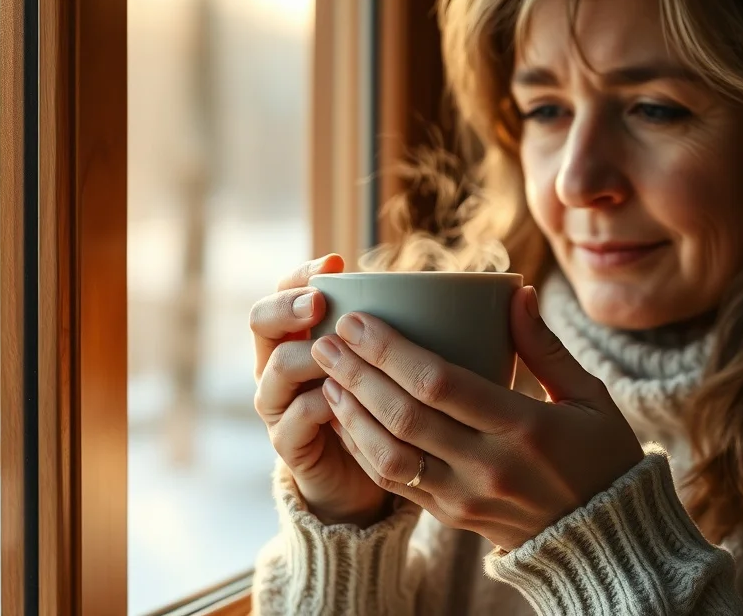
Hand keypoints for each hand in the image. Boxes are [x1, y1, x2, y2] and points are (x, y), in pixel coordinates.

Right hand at [250, 254, 389, 526]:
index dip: (303, 273)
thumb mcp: (394, 362)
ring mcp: (279, 403)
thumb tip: (481, 288)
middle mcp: (279, 363)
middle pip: (261, 320)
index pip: (286, 288)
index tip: (335, 263)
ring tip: (336, 350)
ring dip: (308, 355)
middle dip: (288, 306)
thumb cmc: (384, 408)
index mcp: (300, 333)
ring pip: (278, 367)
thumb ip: (407, 327)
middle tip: (318, 304)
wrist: (364, 479)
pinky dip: (321, 405)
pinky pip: (296, 417)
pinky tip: (345, 398)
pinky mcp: (289, 442)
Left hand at [309, 285, 644, 549]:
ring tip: (328, 377)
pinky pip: (395, 484)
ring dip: (352, 414)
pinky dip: (364, 449)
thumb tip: (515, 292)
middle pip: (404, 416)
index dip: (389, 350)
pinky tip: (346, 418)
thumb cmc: (602, 457)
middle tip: (325, 340)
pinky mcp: (452, 518)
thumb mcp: (590, 397)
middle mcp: (488, 466)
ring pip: (390, 456)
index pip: (439, 383)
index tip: (357, 321)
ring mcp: (466, 497)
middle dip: (357, 374)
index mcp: (524, 427)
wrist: (605, 541)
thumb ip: (546, 347)